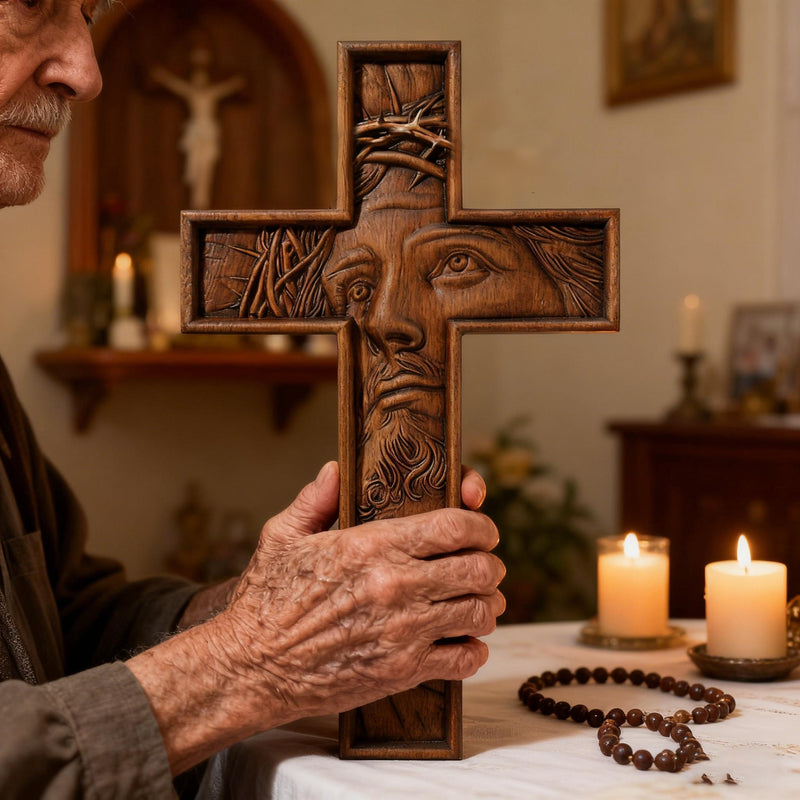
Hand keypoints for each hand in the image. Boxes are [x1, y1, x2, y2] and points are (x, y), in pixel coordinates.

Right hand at [129, 461, 503, 772]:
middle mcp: (396, 585)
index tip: (482, 530)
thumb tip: (336, 469)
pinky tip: (463, 641)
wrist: (250, 668)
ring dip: (486, 604)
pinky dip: (473, 649)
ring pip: (479, 612)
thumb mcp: (283, 537)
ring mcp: (403, 631)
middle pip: (478, 569)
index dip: (480, 525)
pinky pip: (464, 659)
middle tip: (484, 566)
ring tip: (477, 601)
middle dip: (489, 564)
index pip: (455, 527)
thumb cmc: (264, 601)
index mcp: (372, 545)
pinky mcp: (402, 671)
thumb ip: (316, 499)